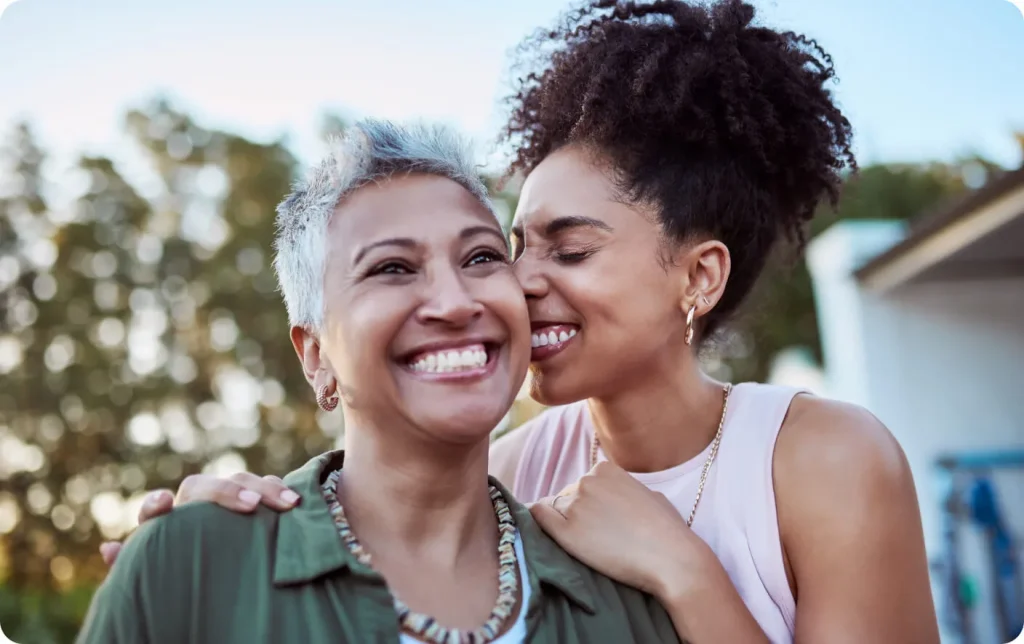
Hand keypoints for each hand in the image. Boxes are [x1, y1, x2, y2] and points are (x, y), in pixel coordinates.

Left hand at [98, 472, 300, 565]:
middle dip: (229, 493)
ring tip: (288, 505)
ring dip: (265, 488)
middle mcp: (195, 506)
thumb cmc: (183, 576)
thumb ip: (136, 562)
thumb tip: (106, 548)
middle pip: (205, 487)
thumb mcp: (159, 575)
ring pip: (241, 481)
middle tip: (252, 506)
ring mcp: (226, 500)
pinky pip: (266, 486)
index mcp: (166, 524)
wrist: (212, 574)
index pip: (155, 510)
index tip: (165, 504)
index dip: (157, 505)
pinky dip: (280, 489)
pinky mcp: (253, 501)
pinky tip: (296, 502)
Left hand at [530, 461, 717, 598]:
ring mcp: (575, 505)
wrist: (672, 558)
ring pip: (554, 510)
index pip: (582, 484)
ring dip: (563, 524)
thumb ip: (623, 489)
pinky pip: (539, 518)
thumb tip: (610, 497)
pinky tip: (543, 533)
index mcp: (604, 469)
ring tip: (587, 545)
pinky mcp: (567, 532)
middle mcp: (586, 481)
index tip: (599, 522)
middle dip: (576, 514)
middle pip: (566, 497)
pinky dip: (538, 523)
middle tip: (595, 537)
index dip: (588, 505)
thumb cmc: (667, 530)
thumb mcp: (647, 494)